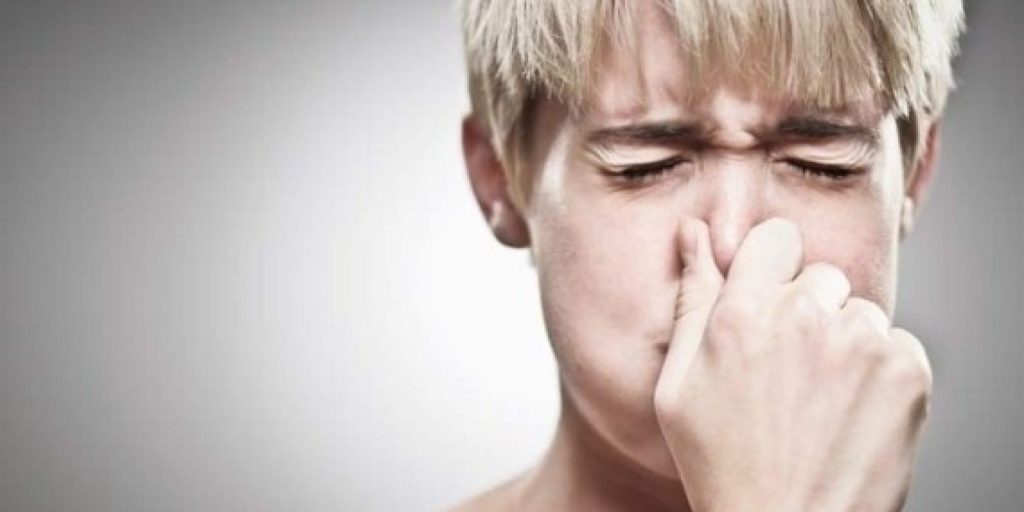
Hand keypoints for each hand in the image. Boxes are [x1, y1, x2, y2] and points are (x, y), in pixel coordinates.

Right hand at [654, 218, 931, 511]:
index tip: (767, 303)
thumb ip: (691, 301)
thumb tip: (694, 232)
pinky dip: (879, 371)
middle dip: (805, 311)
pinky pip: (896, 343)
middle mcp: (805, 318)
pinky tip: (850, 413)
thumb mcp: (678, 386)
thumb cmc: (721, 463)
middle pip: (819, 276)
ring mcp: (861, 343)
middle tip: (787, 373)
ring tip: (818, 402)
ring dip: (843, 343)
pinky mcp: (906, 372)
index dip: (770, 269)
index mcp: (742, 315)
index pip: (775, 238)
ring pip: (858, 312)